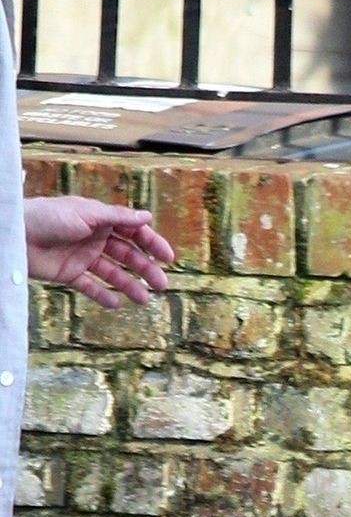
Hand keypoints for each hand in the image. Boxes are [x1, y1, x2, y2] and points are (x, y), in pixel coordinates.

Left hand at [24, 198, 174, 308]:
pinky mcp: (69, 273)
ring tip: (144, 299)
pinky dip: (103, 295)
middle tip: (161, 284)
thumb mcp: (87, 213)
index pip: (132, 232)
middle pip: (126, 255)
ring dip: (129, 285)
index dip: (151, 244)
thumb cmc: (48, 216)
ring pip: (112, 273)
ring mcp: (82, 256)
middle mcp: (94, 238)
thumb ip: (118, 217)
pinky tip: (117, 304)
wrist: (16, 235)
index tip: (167, 258)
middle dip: (145, 269)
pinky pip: (90, 286)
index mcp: (100, 220)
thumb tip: (147, 216)